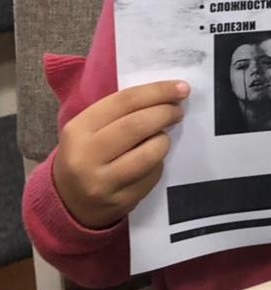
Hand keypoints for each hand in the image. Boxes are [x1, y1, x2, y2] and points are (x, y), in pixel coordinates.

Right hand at [53, 80, 189, 228]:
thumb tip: (164, 96)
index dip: (157, 91)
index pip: (124, 101)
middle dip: (165, 113)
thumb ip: (119, 112)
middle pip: (137, 126)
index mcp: (78, 130)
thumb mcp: (88, 130)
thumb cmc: (86, 154)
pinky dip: (159, 163)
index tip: (180, 87)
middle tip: (178, 110)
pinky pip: (152, 176)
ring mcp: (103, 182)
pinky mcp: (121, 202)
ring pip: (149, 154)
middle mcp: (87, 156)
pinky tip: (154, 159)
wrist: (69, 202)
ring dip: (164, 140)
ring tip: (163, 136)